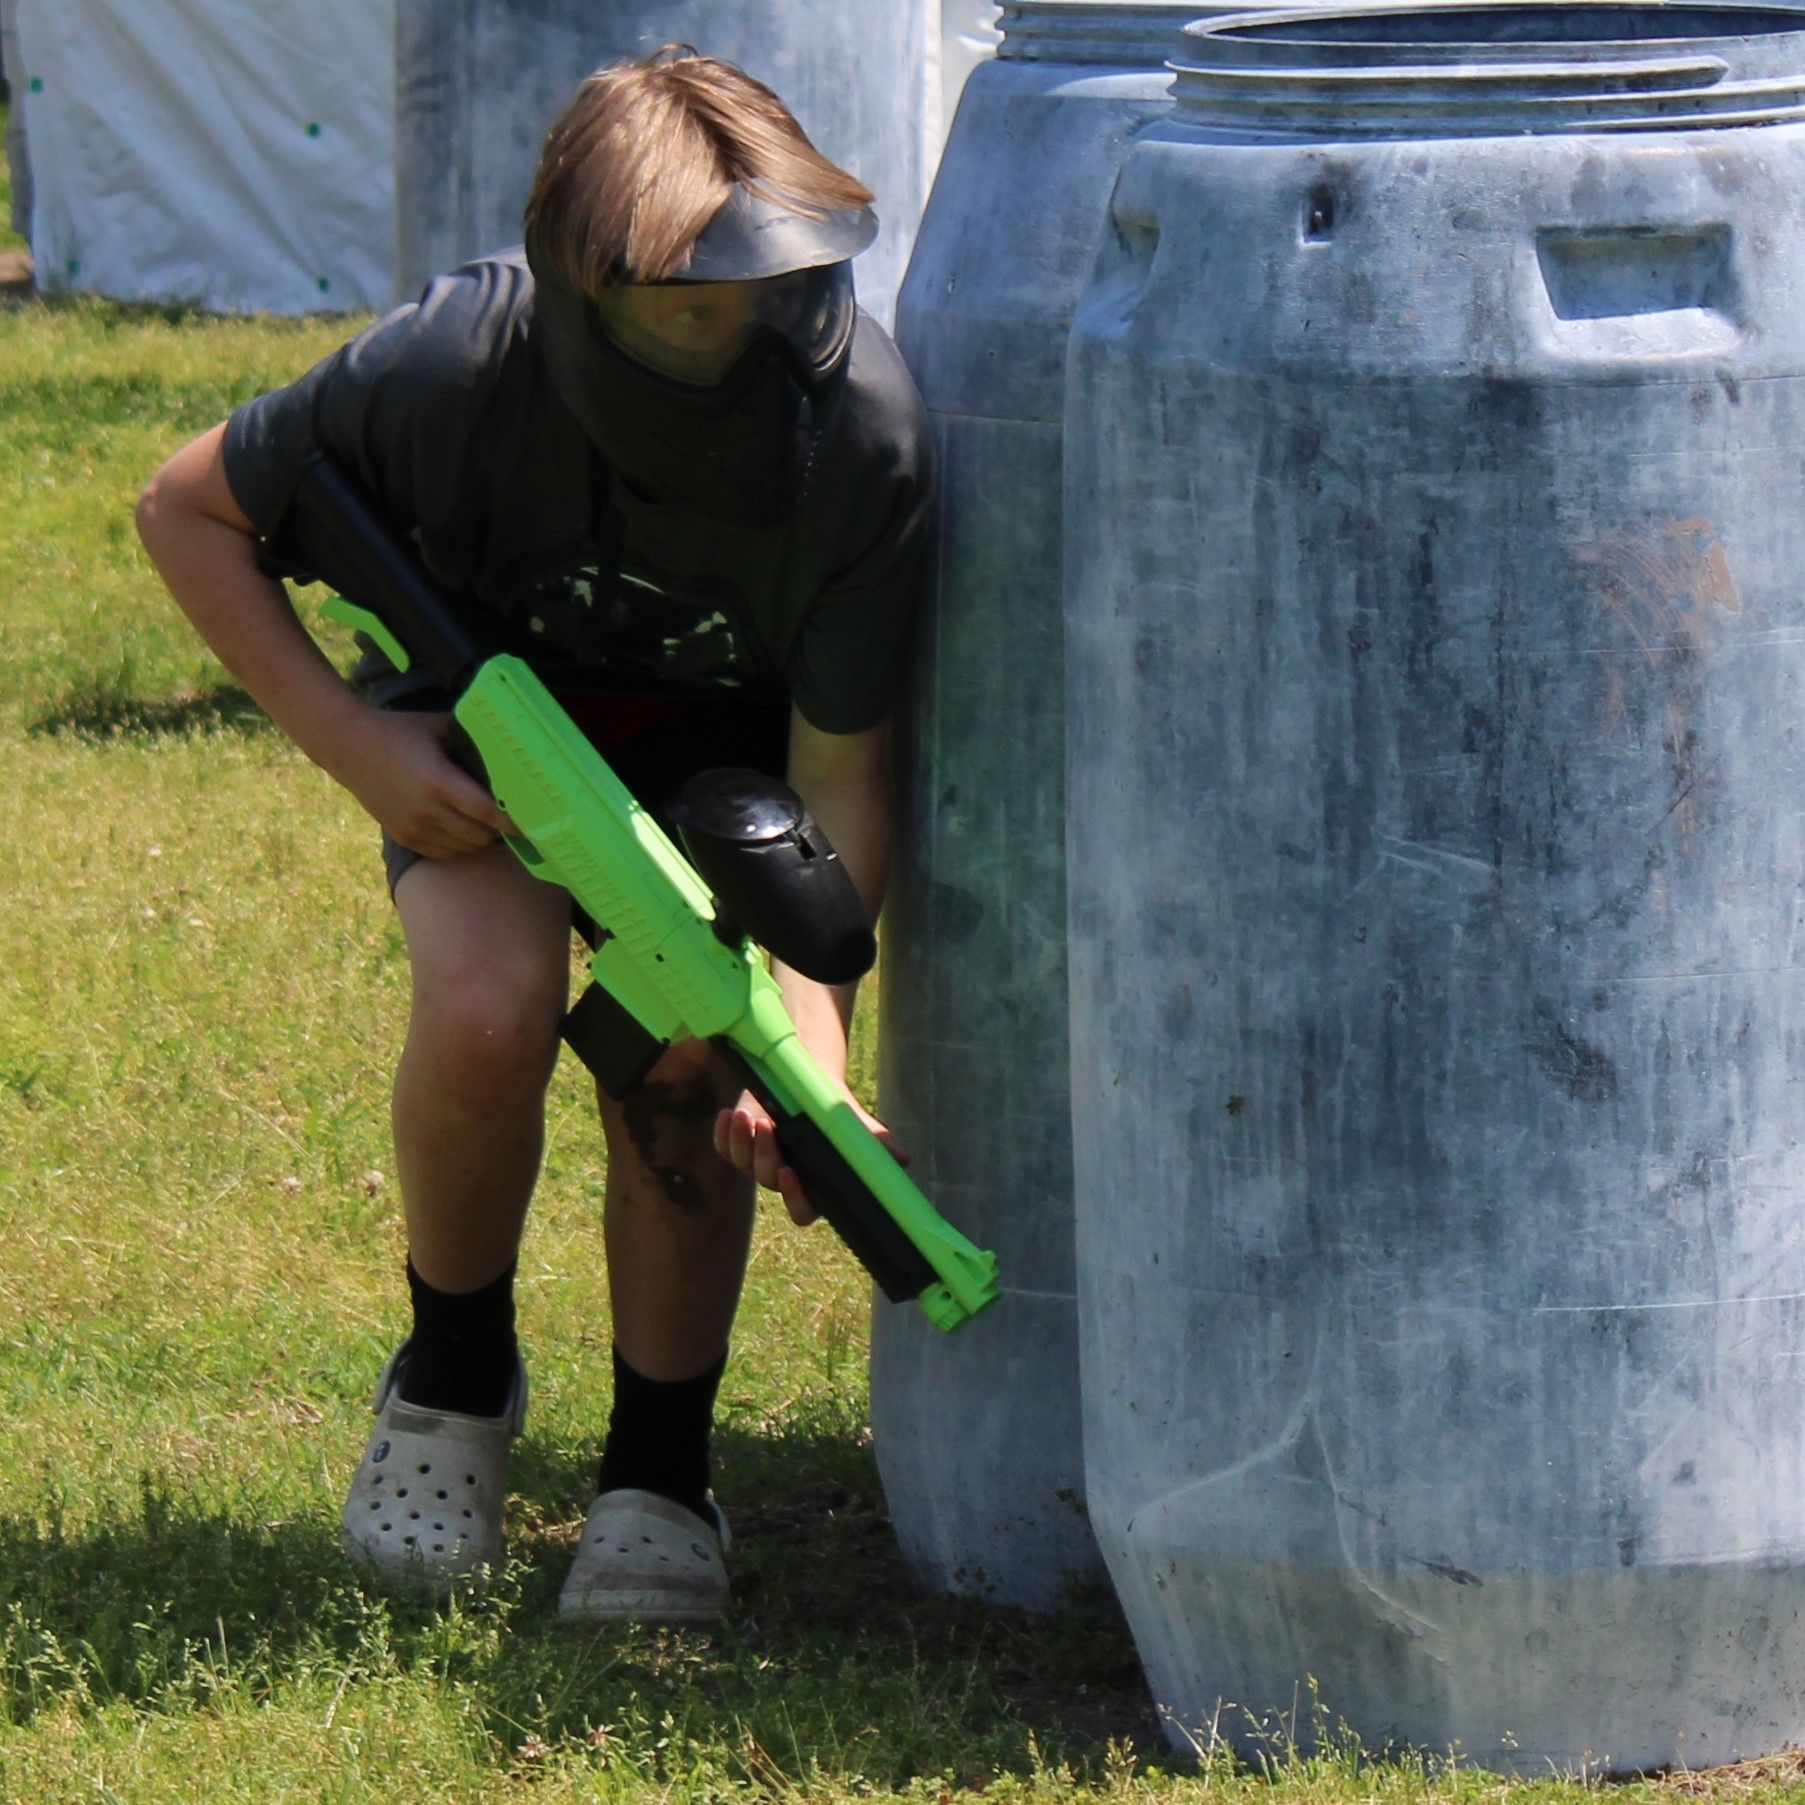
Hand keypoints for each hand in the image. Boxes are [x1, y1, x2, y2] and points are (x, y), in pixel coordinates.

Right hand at [340, 710, 513, 856]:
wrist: (347, 746)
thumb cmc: (399, 731)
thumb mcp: (439, 727)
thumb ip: (473, 741)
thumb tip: (508, 751)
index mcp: (438, 781)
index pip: (487, 812)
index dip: (513, 821)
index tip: (534, 822)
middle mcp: (426, 810)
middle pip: (480, 836)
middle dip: (499, 830)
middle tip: (510, 818)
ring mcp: (413, 828)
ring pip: (464, 848)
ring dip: (481, 839)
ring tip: (488, 823)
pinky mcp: (403, 837)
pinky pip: (444, 854)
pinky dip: (460, 846)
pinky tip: (464, 829)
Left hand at [714, 1088, 910, 1226]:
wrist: (809, 1081)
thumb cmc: (836, 1110)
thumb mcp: (856, 1125)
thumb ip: (876, 1145)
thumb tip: (903, 1158)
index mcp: (813, 1185)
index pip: (802, 1210)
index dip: (794, 1198)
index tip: (791, 1172)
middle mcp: (783, 1178)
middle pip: (768, 1179)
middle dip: (765, 1154)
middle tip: (767, 1126)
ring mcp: (757, 1161)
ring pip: (742, 1164)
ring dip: (741, 1142)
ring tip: (746, 1115)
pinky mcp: (737, 1143)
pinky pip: (723, 1147)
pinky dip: (723, 1133)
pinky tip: (729, 1115)